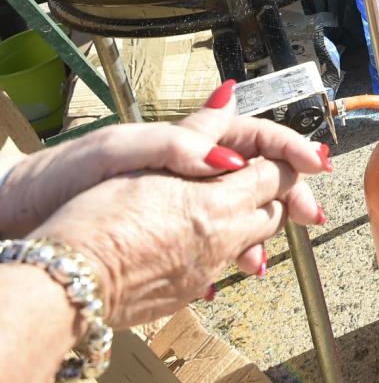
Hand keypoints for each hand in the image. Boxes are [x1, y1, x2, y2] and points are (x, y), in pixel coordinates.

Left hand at [0, 81, 327, 267]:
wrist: (24, 213)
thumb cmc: (64, 175)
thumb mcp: (122, 150)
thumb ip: (177, 143)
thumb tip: (227, 148)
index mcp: (185, 138)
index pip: (253, 135)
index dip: (288, 148)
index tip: (315, 165)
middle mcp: (190, 164)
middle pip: (258, 171)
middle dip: (289, 190)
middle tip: (310, 215)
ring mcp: (182, 194)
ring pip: (240, 206)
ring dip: (263, 226)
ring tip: (267, 254)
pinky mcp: (169, 225)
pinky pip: (216, 234)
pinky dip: (234, 249)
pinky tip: (237, 267)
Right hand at [32, 154, 320, 327]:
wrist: (65, 283)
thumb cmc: (94, 217)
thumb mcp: (139, 160)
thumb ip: (194, 132)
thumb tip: (228, 95)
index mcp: (218, 201)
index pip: (276, 174)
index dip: (290, 159)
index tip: (305, 156)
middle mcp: (222, 239)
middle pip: (271, 210)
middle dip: (278, 193)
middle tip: (280, 181)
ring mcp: (206, 271)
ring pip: (250, 241)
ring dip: (252, 224)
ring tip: (242, 209)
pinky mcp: (185, 292)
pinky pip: (219, 268)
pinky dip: (221, 250)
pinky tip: (202, 240)